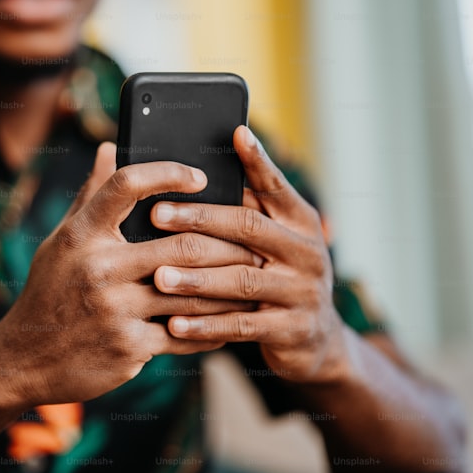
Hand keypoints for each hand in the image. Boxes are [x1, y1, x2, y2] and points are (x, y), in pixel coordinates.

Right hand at [0, 142, 260, 406]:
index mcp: (82, 234)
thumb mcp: (61, 241)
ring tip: (253, 279)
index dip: (169, 173)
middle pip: (182, 244)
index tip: (200, 177)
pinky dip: (213, 329)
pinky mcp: (129, 346)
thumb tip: (110, 147)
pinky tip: (230, 322)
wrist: (25, 359)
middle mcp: (98, 267)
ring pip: (192, 292)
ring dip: (229, 287)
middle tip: (254, 239)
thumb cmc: (49, 292)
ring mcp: (115, 309)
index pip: (127, 185)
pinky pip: (185, 334)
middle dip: (227, 243)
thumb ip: (91, 195)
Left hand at [150, 126, 350, 384]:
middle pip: (249, 227)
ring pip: (241, 279)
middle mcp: (307, 251)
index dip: (257, 160)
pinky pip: (242, 326)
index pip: (275, 185)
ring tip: (157, 277)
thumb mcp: (275, 240)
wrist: (317, 340)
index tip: (235, 133)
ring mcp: (302, 291)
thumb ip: (248, 208)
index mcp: (300, 221)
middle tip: (155, 214)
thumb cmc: (278, 276)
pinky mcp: (292, 328)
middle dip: (199, 219)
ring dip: (196, 278)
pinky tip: (173, 324)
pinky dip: (206, 326)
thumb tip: (199, 169)